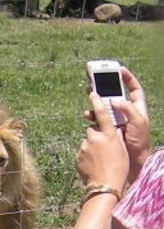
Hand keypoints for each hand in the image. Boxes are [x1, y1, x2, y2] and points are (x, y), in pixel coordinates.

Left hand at [78, 91, 130, 192]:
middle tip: (104, 149)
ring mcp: (85, 147)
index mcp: (110, 135)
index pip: (102, 114)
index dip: (97, 102)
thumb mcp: (121, 149)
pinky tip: (92, 165)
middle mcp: (96, 138)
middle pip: (92, 130)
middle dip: (96, 136)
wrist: (105, 185)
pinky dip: (86, 156)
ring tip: (99, 160)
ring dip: (91, 148)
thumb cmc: (119, 168)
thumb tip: (107, 132)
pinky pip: (82, 152)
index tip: (92, 93)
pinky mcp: (78, 155)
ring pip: (87, 142)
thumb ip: (113, 137)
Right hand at [85, 67, 151, 184]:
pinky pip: (98, 119)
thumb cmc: (139, 141)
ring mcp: (116, 120)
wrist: (133, 159)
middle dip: (104, 87)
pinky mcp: (107, 128)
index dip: (127, 78)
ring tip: (89, 99)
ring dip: (96, 103)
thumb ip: (128, 108)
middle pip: (114, 95)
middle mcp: (126, 112)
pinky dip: (92, 116)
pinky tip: (87, 116)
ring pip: (104, 107)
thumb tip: (115, 99)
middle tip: (94, 80)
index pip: (133, 89)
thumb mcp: (138, 122)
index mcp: (137, 108)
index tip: (119, 69)